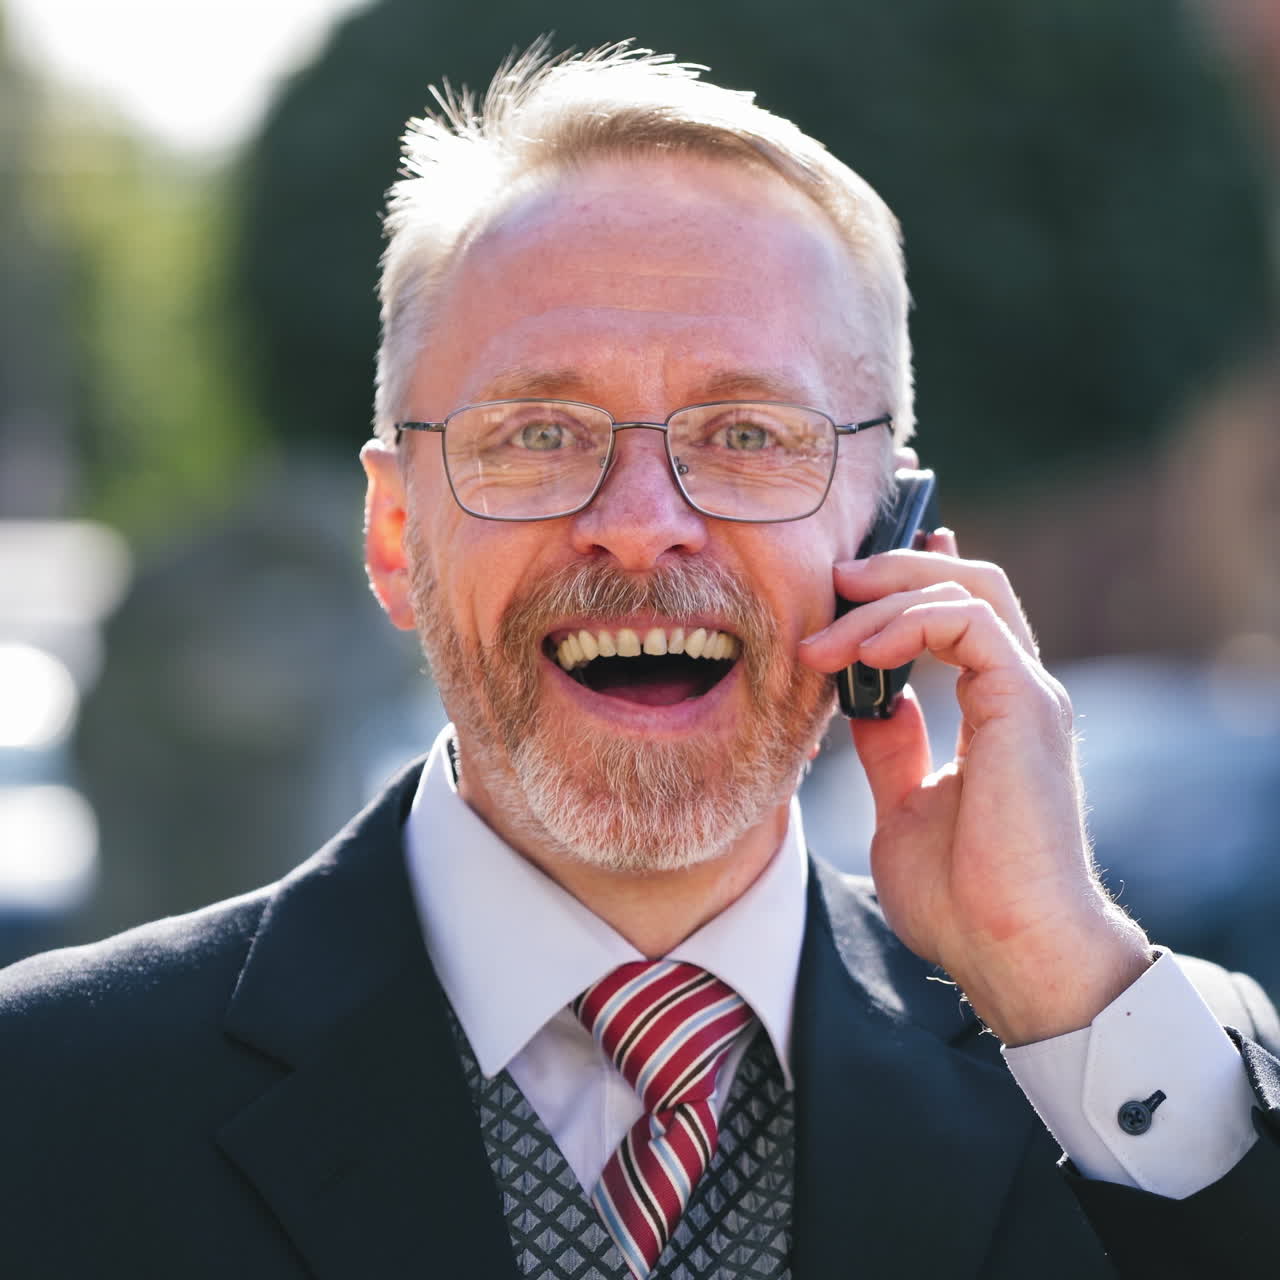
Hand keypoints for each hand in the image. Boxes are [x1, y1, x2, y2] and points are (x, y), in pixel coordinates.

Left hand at [799, 532, 1150, 1045]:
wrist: (1006, 948)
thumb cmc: (962, 898)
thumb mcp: (904, 807)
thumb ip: (892, 751)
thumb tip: (872, 705)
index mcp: (995, 713)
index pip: (964, 615)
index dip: (913, 580)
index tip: (855, 575)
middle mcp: (1017, 692)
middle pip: (968, 584)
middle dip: (894, 571)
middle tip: (831, 581)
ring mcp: (1025, 694)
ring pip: (966, 590)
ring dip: (883, 601)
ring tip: (823, 641)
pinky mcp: (1024, 702)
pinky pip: (966, 622)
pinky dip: (907, 623)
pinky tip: (863, 655)